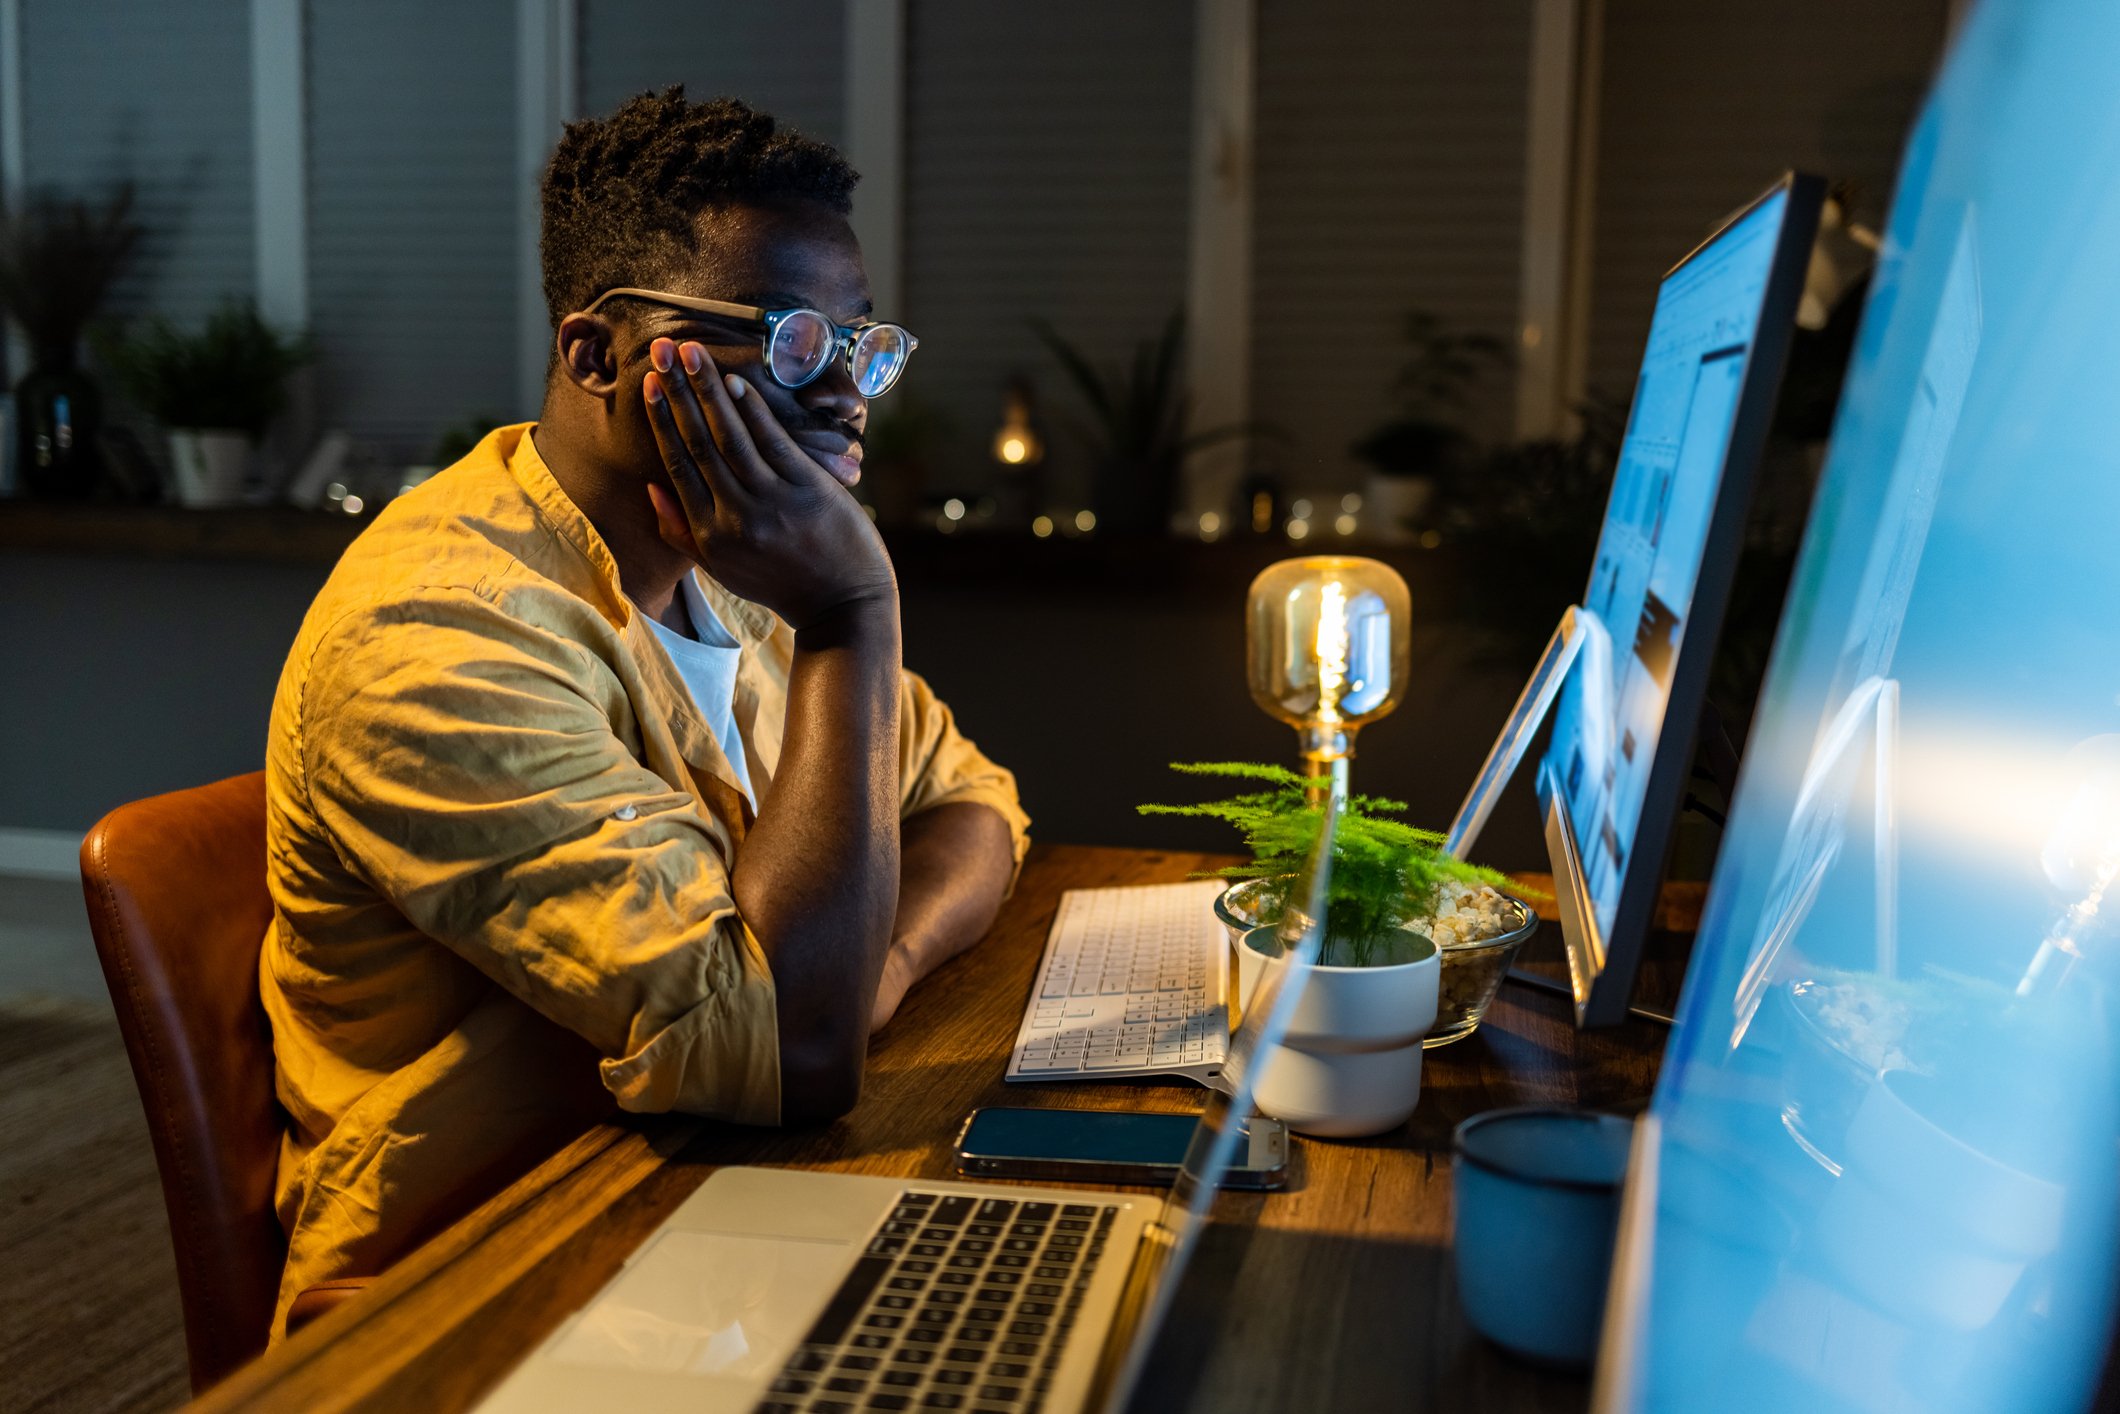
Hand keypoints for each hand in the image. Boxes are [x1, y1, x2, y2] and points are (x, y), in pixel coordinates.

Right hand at [641, 337, 895, 630]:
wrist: (843, 605)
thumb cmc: (780, 582)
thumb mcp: (722, 568)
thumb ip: (680, 531)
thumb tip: (650, 486)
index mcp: (710, 536)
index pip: (678, 466)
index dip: (662, 421)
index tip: (650, 385)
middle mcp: (736, 518)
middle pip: (699, 444)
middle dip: (678, 392)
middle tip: (662, 350)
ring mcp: (773, 502)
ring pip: (731, 437)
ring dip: (709, 390)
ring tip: (693, 353)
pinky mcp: (807, 490)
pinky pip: (773, 442)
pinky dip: (753, 410)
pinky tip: (735, 382)